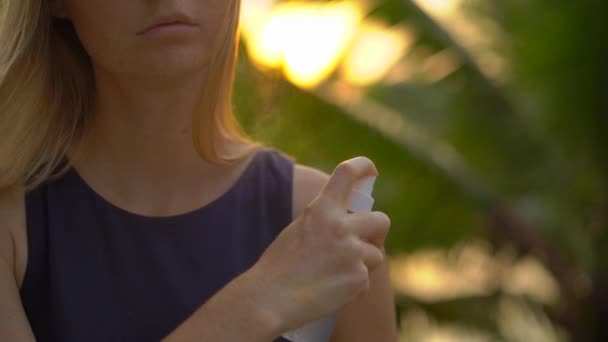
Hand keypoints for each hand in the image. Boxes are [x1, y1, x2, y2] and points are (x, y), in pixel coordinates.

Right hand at [246, 157, 390, 332]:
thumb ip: (326, 221)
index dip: (363, 166)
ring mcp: (352, 252)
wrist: (270, 298)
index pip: (346, 173)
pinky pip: (366, 279)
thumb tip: (352, 223)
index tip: (371, 170)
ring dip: (364, 263)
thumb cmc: (279, 266)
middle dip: (376, 232)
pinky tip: (331, 290)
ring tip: (336, 273)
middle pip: (381, 220)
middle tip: (365, 242)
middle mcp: (340, 226)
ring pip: (377, 254)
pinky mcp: (359, 277)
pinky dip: (354, 287)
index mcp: (321, 209)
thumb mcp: (299, 230)